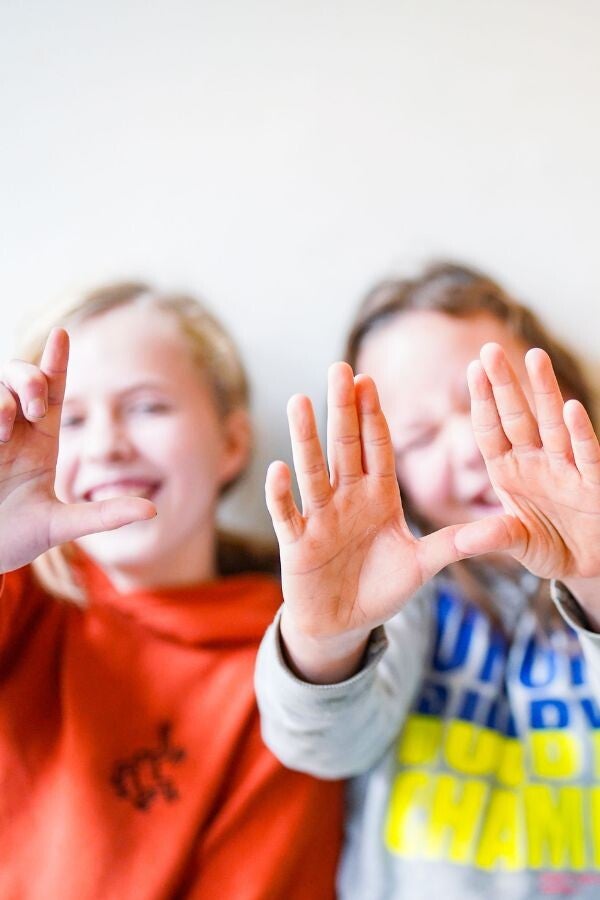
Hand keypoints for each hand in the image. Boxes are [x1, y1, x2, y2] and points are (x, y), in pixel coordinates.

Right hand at [0, 328, 155, 573]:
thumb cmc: (13, 540)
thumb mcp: (61, 526)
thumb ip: (104, 515)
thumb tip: (152, 509)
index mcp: (40, 441)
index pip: (50, 391)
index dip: (56, 361)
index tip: (62, 334)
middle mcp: (13, 430)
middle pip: (21, 378)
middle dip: (27, 378)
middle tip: (31, 407)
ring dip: (2, 398)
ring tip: (4, 426)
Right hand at [266, 362, 520, 680]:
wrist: (343, 622)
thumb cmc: (381, 587)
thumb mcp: (423, 565)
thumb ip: (455, 544)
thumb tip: (503, 529)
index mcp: (378, 497)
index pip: (377, 448)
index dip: (373, 415)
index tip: (370, 380)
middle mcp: (347, 499)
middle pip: (344, 447)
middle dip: (342, 409)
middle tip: (339, 368)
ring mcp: (320, 517)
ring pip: (313, 471)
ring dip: (306, 438)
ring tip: (301, 401)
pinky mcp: (298, 543)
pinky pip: (288, 514)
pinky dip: (283, 494)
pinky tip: (280, 469)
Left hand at [468, 343, 599, 584]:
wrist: (588, 565)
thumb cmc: (549, 547)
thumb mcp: (518, 544)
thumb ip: (494, 538)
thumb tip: (465, 540)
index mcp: (508, 471)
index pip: (491, 430)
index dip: (482, 401)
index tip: (472, 368)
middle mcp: (535, 462)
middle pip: (517, 417)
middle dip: (504, 385)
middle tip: (490, 349)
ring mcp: (565, 469)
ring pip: (553, 424)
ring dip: (544, 392)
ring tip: (534, 357)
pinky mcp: (593, 483)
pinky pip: (586, 454)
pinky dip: (580, 432)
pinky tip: (571, 408)